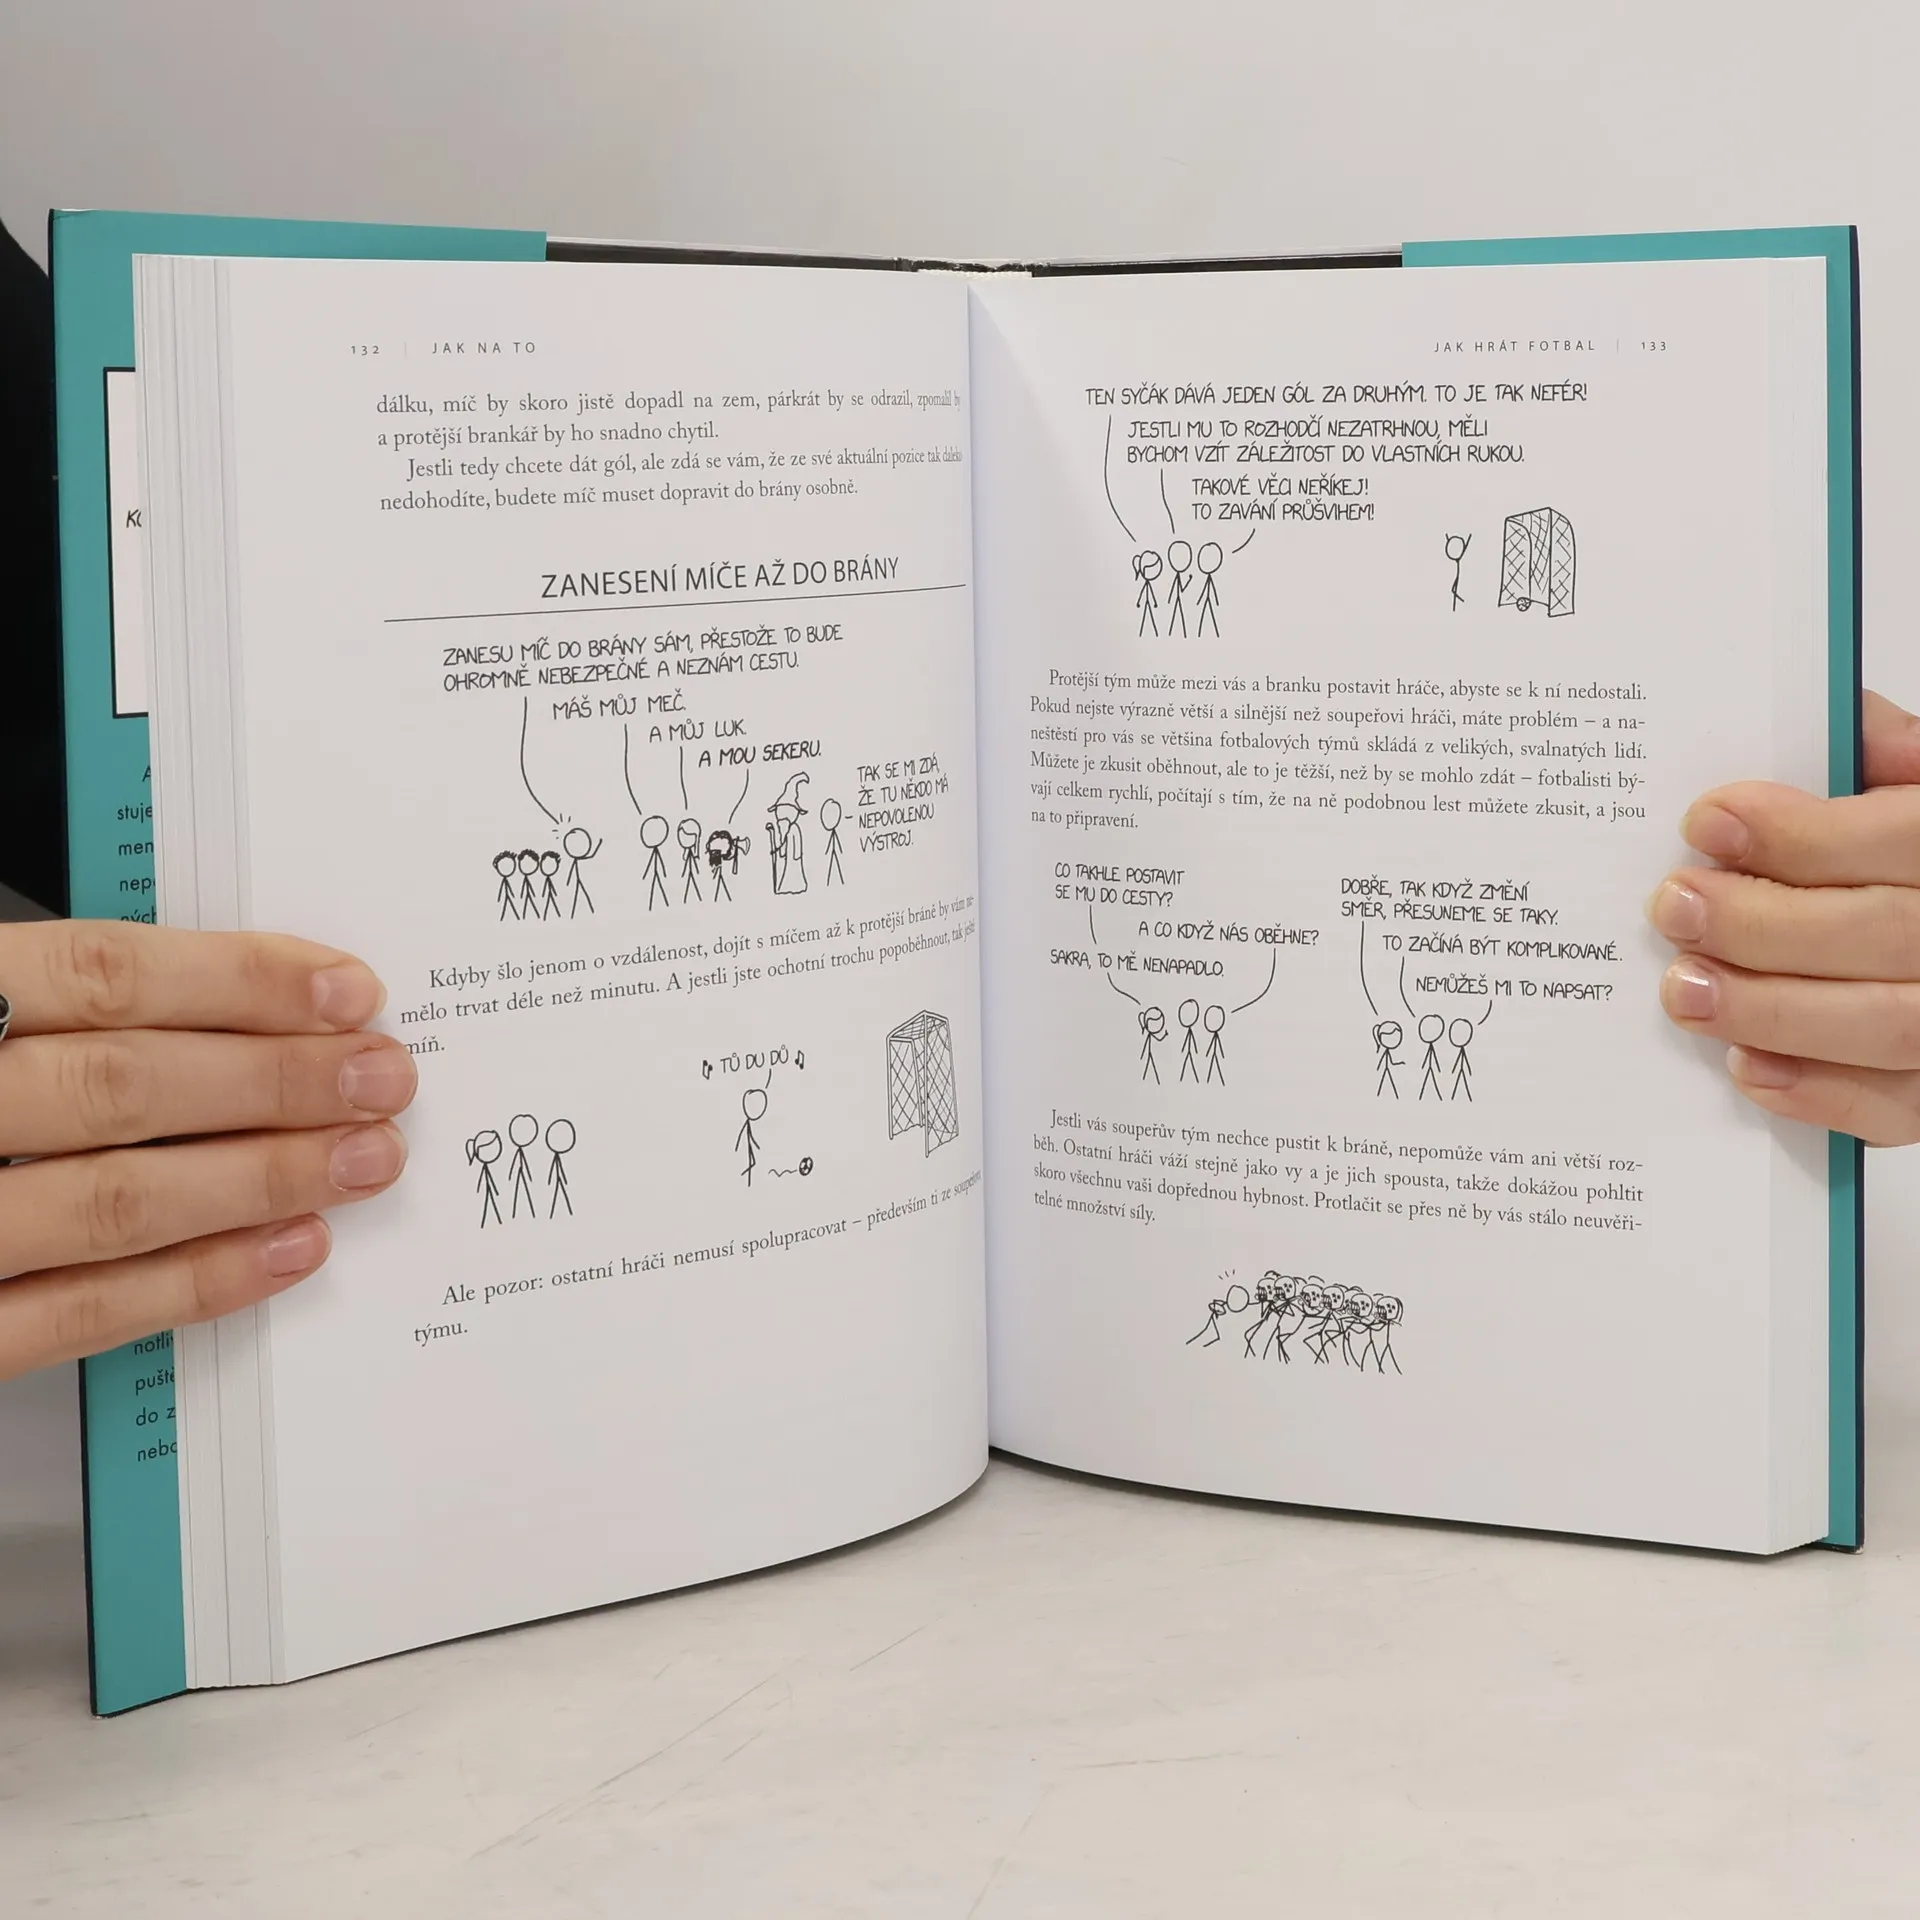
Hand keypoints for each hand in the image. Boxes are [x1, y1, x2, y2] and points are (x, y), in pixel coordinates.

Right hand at [0, 922, 413, 1379]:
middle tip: (383, 1077)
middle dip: (275, 1082)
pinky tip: (284, 1252)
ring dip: (259, 1180)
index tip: (344, 990)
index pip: (95, 975)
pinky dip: (192, 1283)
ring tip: (361, 1159)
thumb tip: (219, 993)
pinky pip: (72, 1313)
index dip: (237, 980)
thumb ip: (39, 1004)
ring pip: (111, 1200)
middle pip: (121, 1085)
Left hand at [1649, 691, 1919, 1143]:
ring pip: (1888, 1026)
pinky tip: (1743, 1067)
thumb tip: (1834, 720)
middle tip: (1672, 904)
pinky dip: (1815, 1093)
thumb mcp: (1912, 783)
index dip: (1803, 835)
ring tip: (1683, 987)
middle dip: (1764, 923)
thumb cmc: (1902, 851)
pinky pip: (1893, 1108)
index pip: (1902, 837)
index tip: (1707, 822)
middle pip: (1885, 934)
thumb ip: (1881, 750)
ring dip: (1771, 1010)